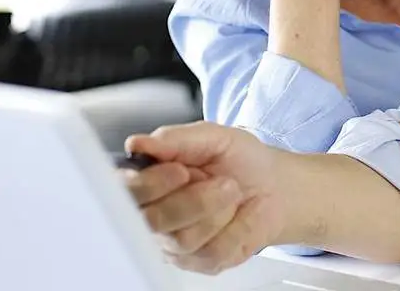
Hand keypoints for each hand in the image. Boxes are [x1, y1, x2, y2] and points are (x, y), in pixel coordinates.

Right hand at [122, 122, 306, 274]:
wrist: (274, 186)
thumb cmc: (239, 160)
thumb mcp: (213, 137)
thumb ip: (175, 139)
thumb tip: (139, 144)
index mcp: (149, 180)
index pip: (126, 191)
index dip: (149, 185)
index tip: (180, 170)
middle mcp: (155, 214)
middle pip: (151, 221)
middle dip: (192, 200)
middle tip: (223, 181)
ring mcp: (175, 243)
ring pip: (183, 239)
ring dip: (218, 211)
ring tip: (234, 191)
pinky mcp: (200, 262)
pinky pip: (211, 253)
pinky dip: (237, 228)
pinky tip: (243, 214)